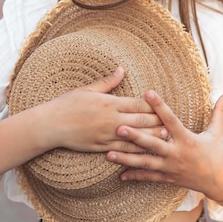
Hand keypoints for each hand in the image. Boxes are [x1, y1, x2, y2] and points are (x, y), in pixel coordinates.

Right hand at [33, 67, 165, 153]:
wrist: (50, 125)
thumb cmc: (67, 104)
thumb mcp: (87, 89)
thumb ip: (108, 82)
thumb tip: (121, 69)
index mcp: (109, 103)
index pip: (137, 103)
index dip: (153, 105)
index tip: (164, 105)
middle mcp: (110, 119)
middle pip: (140, 120)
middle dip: (157, 121)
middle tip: (172, 122)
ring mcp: (106, 134)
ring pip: (135, 137)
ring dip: (151, 137)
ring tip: (165, 137)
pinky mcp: (101, 147)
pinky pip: (122, 150)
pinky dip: (135, 150)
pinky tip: (145, 152)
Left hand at [106, 91, 222, 206]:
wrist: (222, 183)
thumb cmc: (220, 154)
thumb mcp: (219, 132)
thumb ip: (219, 111)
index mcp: (188, 139)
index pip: (170, 120)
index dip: (159, 106)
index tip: (147, 93)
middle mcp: (177, 154)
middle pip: (152, 144)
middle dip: (135, 136)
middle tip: (118, 128)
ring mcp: (171, 168)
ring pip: (145, 163)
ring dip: (126, 158)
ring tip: (108, 154)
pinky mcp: (168, 178)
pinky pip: (149, 177)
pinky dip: (134, 176)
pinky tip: (120, 174)